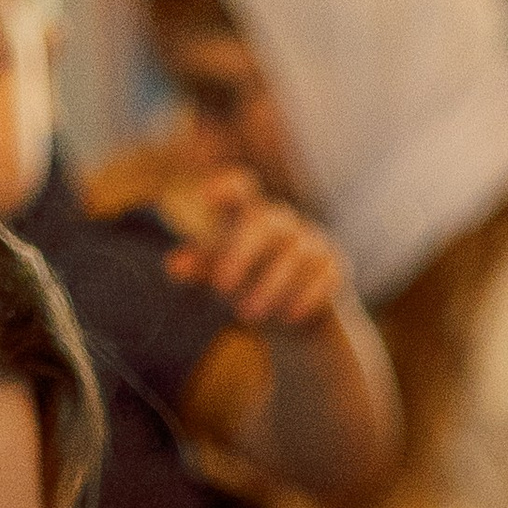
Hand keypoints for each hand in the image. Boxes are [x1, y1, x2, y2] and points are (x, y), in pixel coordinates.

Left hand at [162, 164, 351, 331]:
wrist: (296, 319)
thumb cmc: (251, 287)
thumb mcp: (222, 278)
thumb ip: (202, 268)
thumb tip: (172, 264)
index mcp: (251, 218)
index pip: (240, 189)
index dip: (226, 187)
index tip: (206, 196)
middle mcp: (282, 224)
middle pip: (264, 222)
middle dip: (241, 253)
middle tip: (221, 287)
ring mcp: (312, 243)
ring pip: (296, 253)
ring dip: (271, 284)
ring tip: (248, 314)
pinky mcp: (335, 268)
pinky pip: (325, 276)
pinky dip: (307, 296)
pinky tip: (289, 316)